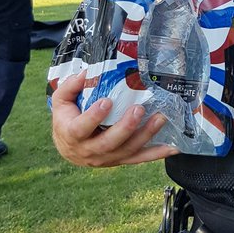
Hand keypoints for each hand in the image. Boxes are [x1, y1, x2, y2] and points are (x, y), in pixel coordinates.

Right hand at [50, 70, 178, 166]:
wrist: (69, 147)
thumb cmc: (67, 119)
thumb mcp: (61, 101)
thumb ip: (70, 86)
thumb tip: (86, 72)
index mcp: (72, 134)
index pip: (81, 128)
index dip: (94, 117)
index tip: (107, 101)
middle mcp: (90, 150)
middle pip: (109, 143)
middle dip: (126, 127)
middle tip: (139, 109)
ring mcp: (107, 158)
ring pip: (128, 150)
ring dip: (146, 135)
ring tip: (160, 119)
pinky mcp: (120, 160)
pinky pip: (140, 159)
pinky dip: (157, 154)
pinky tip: (173, 148)